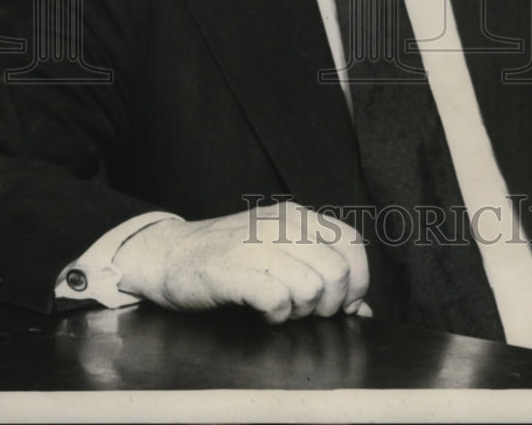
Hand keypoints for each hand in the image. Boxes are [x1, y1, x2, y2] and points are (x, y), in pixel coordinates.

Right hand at [113, 201, 370, 322]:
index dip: (356, 282)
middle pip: (337, 272)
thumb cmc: (229, 259)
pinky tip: (262, 312)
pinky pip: (277, 299)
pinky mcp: (233, 269)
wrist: (169, 254)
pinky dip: (276, 315)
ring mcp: (257, 243)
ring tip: (279, 308)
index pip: (353, 244)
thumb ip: (319, 272)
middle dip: (328, 304)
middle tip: (304, 311)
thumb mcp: (279, 253)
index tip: (338, 304)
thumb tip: (363, 312)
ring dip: (300, 311)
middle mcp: (283, 223)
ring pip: (311, 287)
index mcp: (298, 216)